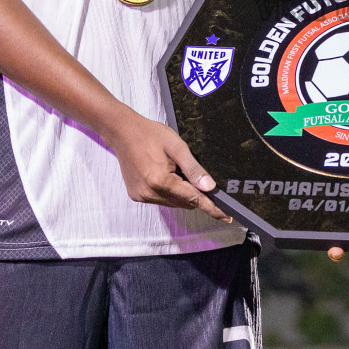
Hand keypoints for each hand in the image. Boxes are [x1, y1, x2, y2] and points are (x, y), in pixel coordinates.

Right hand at [106, 111, 230, 222]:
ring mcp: (141, 196)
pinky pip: (160, 199)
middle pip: (183, 203)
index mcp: (160, 181)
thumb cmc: (150, 135)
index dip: (211, 207)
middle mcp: (149, 193)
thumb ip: (194, 169)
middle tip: (194, 174)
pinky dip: (168, 191)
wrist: (122, 132)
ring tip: (173, 169)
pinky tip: (164, 174)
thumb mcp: (177, 147)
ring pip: (172, 203)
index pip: (193, 199)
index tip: (226, 216)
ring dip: (180, 192)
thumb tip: (210, 187)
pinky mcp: (136, 196)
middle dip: (194, 194)